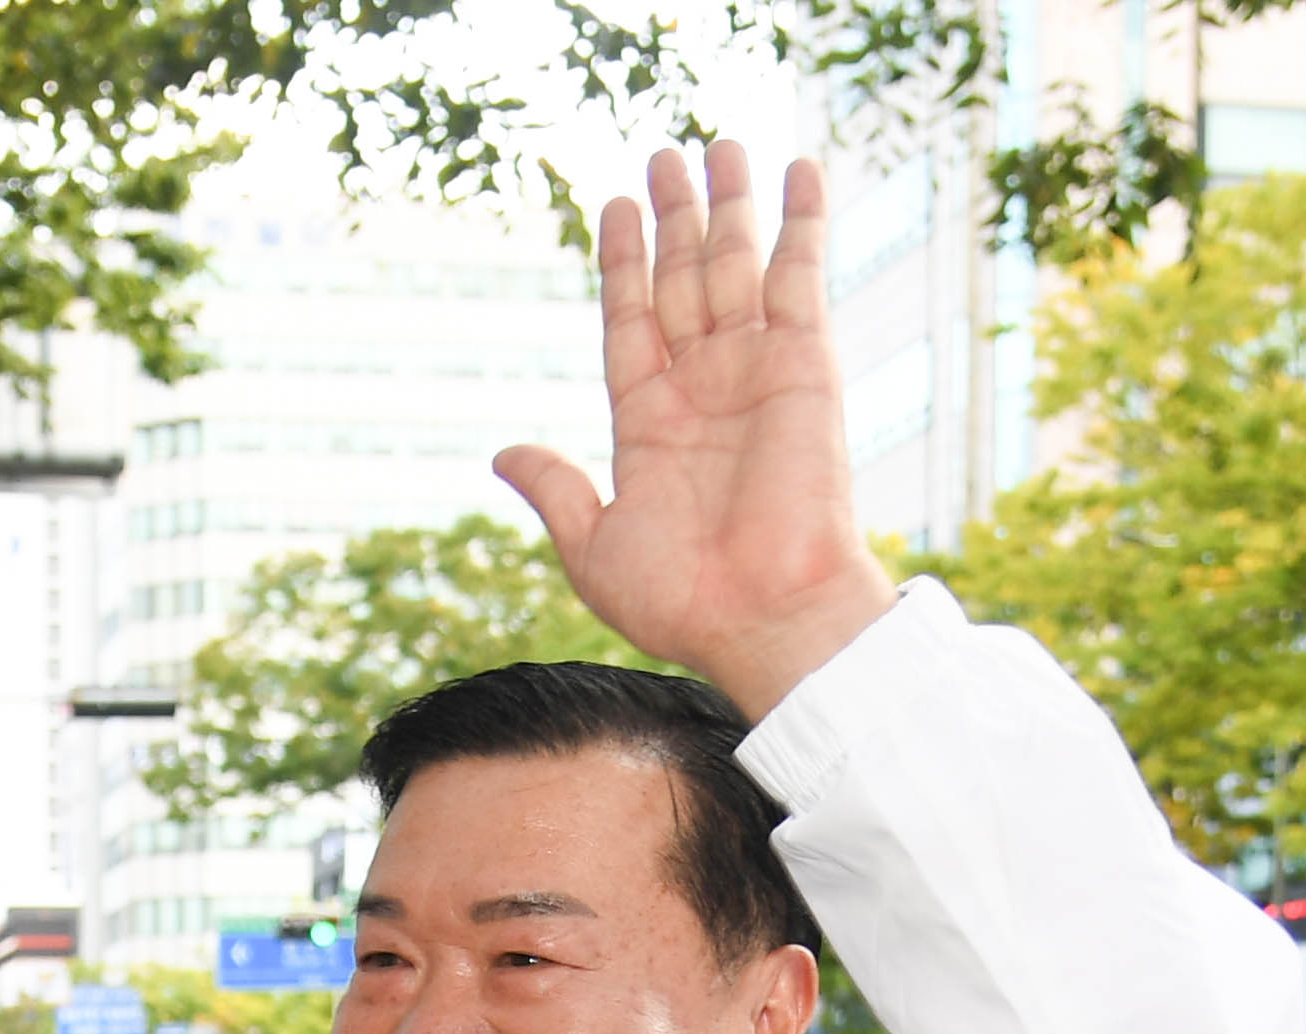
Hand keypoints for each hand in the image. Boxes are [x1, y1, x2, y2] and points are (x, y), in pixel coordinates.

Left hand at [492, 144, 897, 716]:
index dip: (623, 264)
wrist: (763, 616)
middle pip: (682, 280)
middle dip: (673, 218)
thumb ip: (554, 489)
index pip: (632, 321)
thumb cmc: (683, 601)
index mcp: (650, 424)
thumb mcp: (593, 545)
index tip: (614, 206)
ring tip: (714, 145)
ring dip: (727, 204)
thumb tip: (501, 454)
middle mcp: (703, 388)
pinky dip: (802, 222)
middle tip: (664, 155)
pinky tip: (798, 169)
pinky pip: (802, 277)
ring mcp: (754, 371)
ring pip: (734, 266)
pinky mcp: (805, 364)